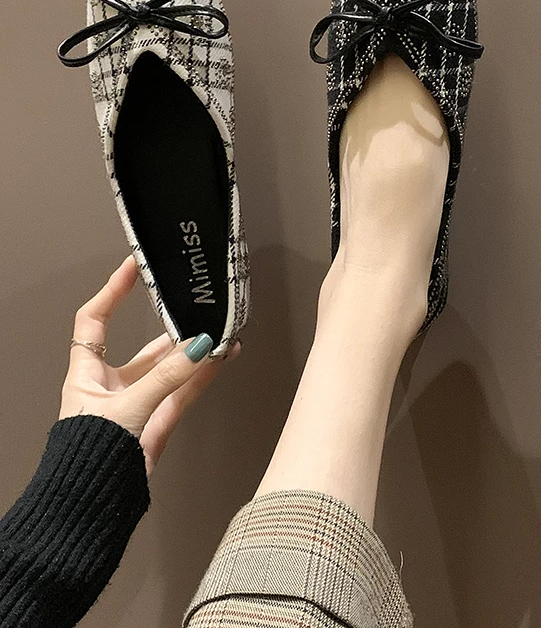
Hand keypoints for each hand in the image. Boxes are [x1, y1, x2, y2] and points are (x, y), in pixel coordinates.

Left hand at [60, 256, 239, 475]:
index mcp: (86, 375)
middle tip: (191, 307)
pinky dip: (204, 375)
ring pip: (170, 369)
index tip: (132, 268)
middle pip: (143, 347)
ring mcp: (137, 404)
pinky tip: (222, 360)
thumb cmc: (85, 458)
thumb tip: (200, 347)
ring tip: (219, 333)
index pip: (94, 321)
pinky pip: (185, 391)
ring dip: (193, 353)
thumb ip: (168, 377)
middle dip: (169, 328)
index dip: (111, 292)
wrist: (90, 505)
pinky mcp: (157, 422)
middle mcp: (111, 386)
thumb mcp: (127, 406)